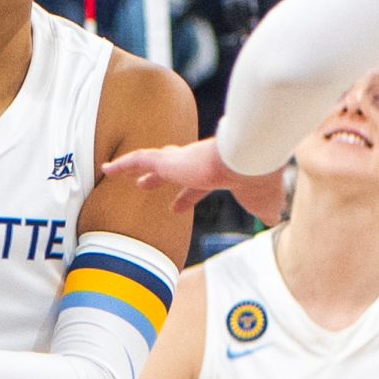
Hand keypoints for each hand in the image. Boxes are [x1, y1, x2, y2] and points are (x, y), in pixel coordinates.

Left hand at [102, 136, 286, 225]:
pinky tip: (106, 168)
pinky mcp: (169, 159)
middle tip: (142, 183)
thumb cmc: (259, 180)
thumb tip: (272, 219)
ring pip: (151, 161)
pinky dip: (122, 164)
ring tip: (114, 171)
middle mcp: (196, 163)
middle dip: (156, 176)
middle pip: (170, 168)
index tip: (175, 208)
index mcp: (215, 173)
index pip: (196, 186)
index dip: (186, 197)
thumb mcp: (264, 202)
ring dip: (134, 168)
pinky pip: (138, 159)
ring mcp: (181, 159)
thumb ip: (265, 209)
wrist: (251, 160)